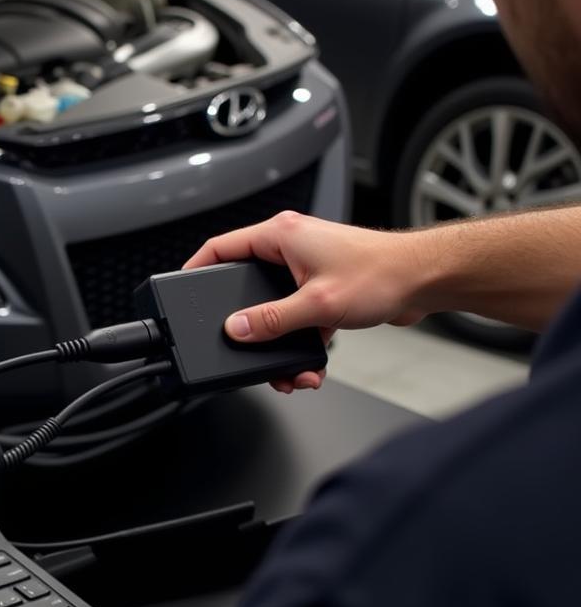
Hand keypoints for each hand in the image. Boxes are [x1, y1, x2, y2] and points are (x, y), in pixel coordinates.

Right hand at [185, 212, 424, 392]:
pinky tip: (308, 366)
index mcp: (281, 235)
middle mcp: (290, 247)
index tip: (182, 290)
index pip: (221, 247)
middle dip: (245, 325)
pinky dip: (298, 344)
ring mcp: (306, 268)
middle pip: (245, 286)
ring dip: (277, 343)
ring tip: (286, 371)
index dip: (195, 269)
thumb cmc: (381, 274)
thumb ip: (271, 320)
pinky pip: (295, 319)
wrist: (426, 280)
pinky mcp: (322, 289)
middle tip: (239, 347)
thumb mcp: (317, 303)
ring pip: (272, 310)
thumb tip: (237, 330)